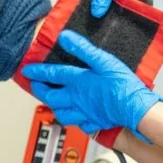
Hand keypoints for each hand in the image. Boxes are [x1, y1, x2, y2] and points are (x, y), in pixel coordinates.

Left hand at [22, 31, 162, 139]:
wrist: (135, 109)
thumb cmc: (122, 85)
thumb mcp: (104, 61)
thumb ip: (83, 49)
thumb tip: (65, 37)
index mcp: (78, 82)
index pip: (53, 75)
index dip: (38, 72)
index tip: (27, 70)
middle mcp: (77, 99)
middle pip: (51, 97)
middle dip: (40, 90)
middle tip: (35, 85)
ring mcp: (85, 113)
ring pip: (61, 114)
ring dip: (54, 107)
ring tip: (52, 102)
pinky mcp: (95, 122)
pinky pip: (79, 125)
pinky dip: (75, 121)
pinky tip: (77, 117)